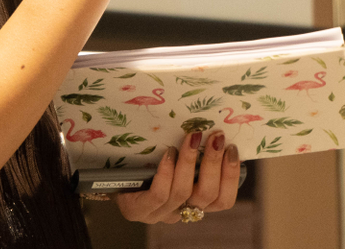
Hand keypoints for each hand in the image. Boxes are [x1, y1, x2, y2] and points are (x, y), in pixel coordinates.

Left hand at [117, 130, 239, 223]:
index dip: (231, 176)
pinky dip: (167, 172)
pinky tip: (169, 153)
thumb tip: (217, 130)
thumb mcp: (178, 162)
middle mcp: (181, 212)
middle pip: (207, 196)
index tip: (232, 149)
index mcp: (196, 203)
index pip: (223, 200)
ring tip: (192, 137)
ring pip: (183, 192)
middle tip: (216, 137)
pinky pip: (159, 194)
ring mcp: (159, 214)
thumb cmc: (151, 164)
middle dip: (214, 163)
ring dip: (190, 161)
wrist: (113, 177)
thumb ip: (197, 156)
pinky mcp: (138, 211)